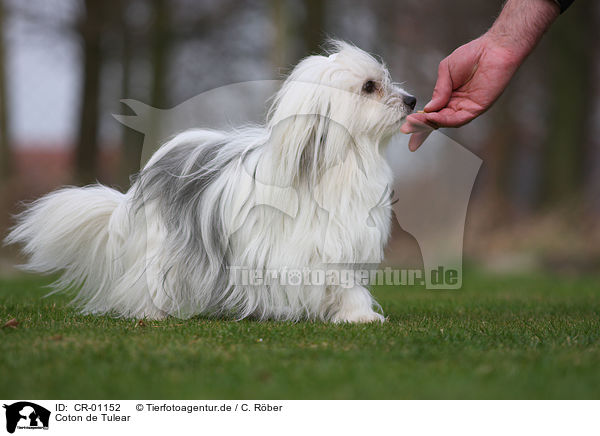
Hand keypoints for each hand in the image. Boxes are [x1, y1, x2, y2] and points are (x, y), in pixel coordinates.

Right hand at [401, 34, 524, 150]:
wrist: (493, 49)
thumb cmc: (472, 55)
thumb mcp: (446, 70)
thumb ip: (438, 90)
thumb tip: (428, 108)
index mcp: (448, 96)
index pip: (432, 112)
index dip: (419, 121)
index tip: (406, 127)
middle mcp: (457, 104)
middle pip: (436, 120)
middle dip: (421, 126)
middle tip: (407, 129)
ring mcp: (466, 107)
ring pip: (445, 122)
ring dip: (430, 123)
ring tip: (417, 121)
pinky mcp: (477, 108)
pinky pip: (458, 118)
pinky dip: (444, 120)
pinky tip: (433, 116)